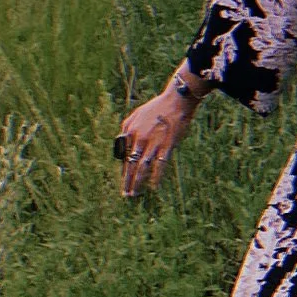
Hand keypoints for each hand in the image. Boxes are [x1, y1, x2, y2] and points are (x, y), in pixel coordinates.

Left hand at [116, 72, 200, 198]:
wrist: (176, 101)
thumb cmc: (157, 107)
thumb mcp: (136, 114)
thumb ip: (127, 128)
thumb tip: (121, 143)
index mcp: (130, 131)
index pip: (124, 156)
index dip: (124, 171)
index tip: (124, 182)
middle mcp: (139, 139)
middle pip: (131, 165)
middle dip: (128, 181)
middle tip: (126, 195)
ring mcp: (153, 143)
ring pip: (142, 167)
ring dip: (138, 182)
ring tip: (136, 194)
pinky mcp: (167, 145)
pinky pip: (160, 164)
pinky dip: (157, 176)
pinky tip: (155, 186)